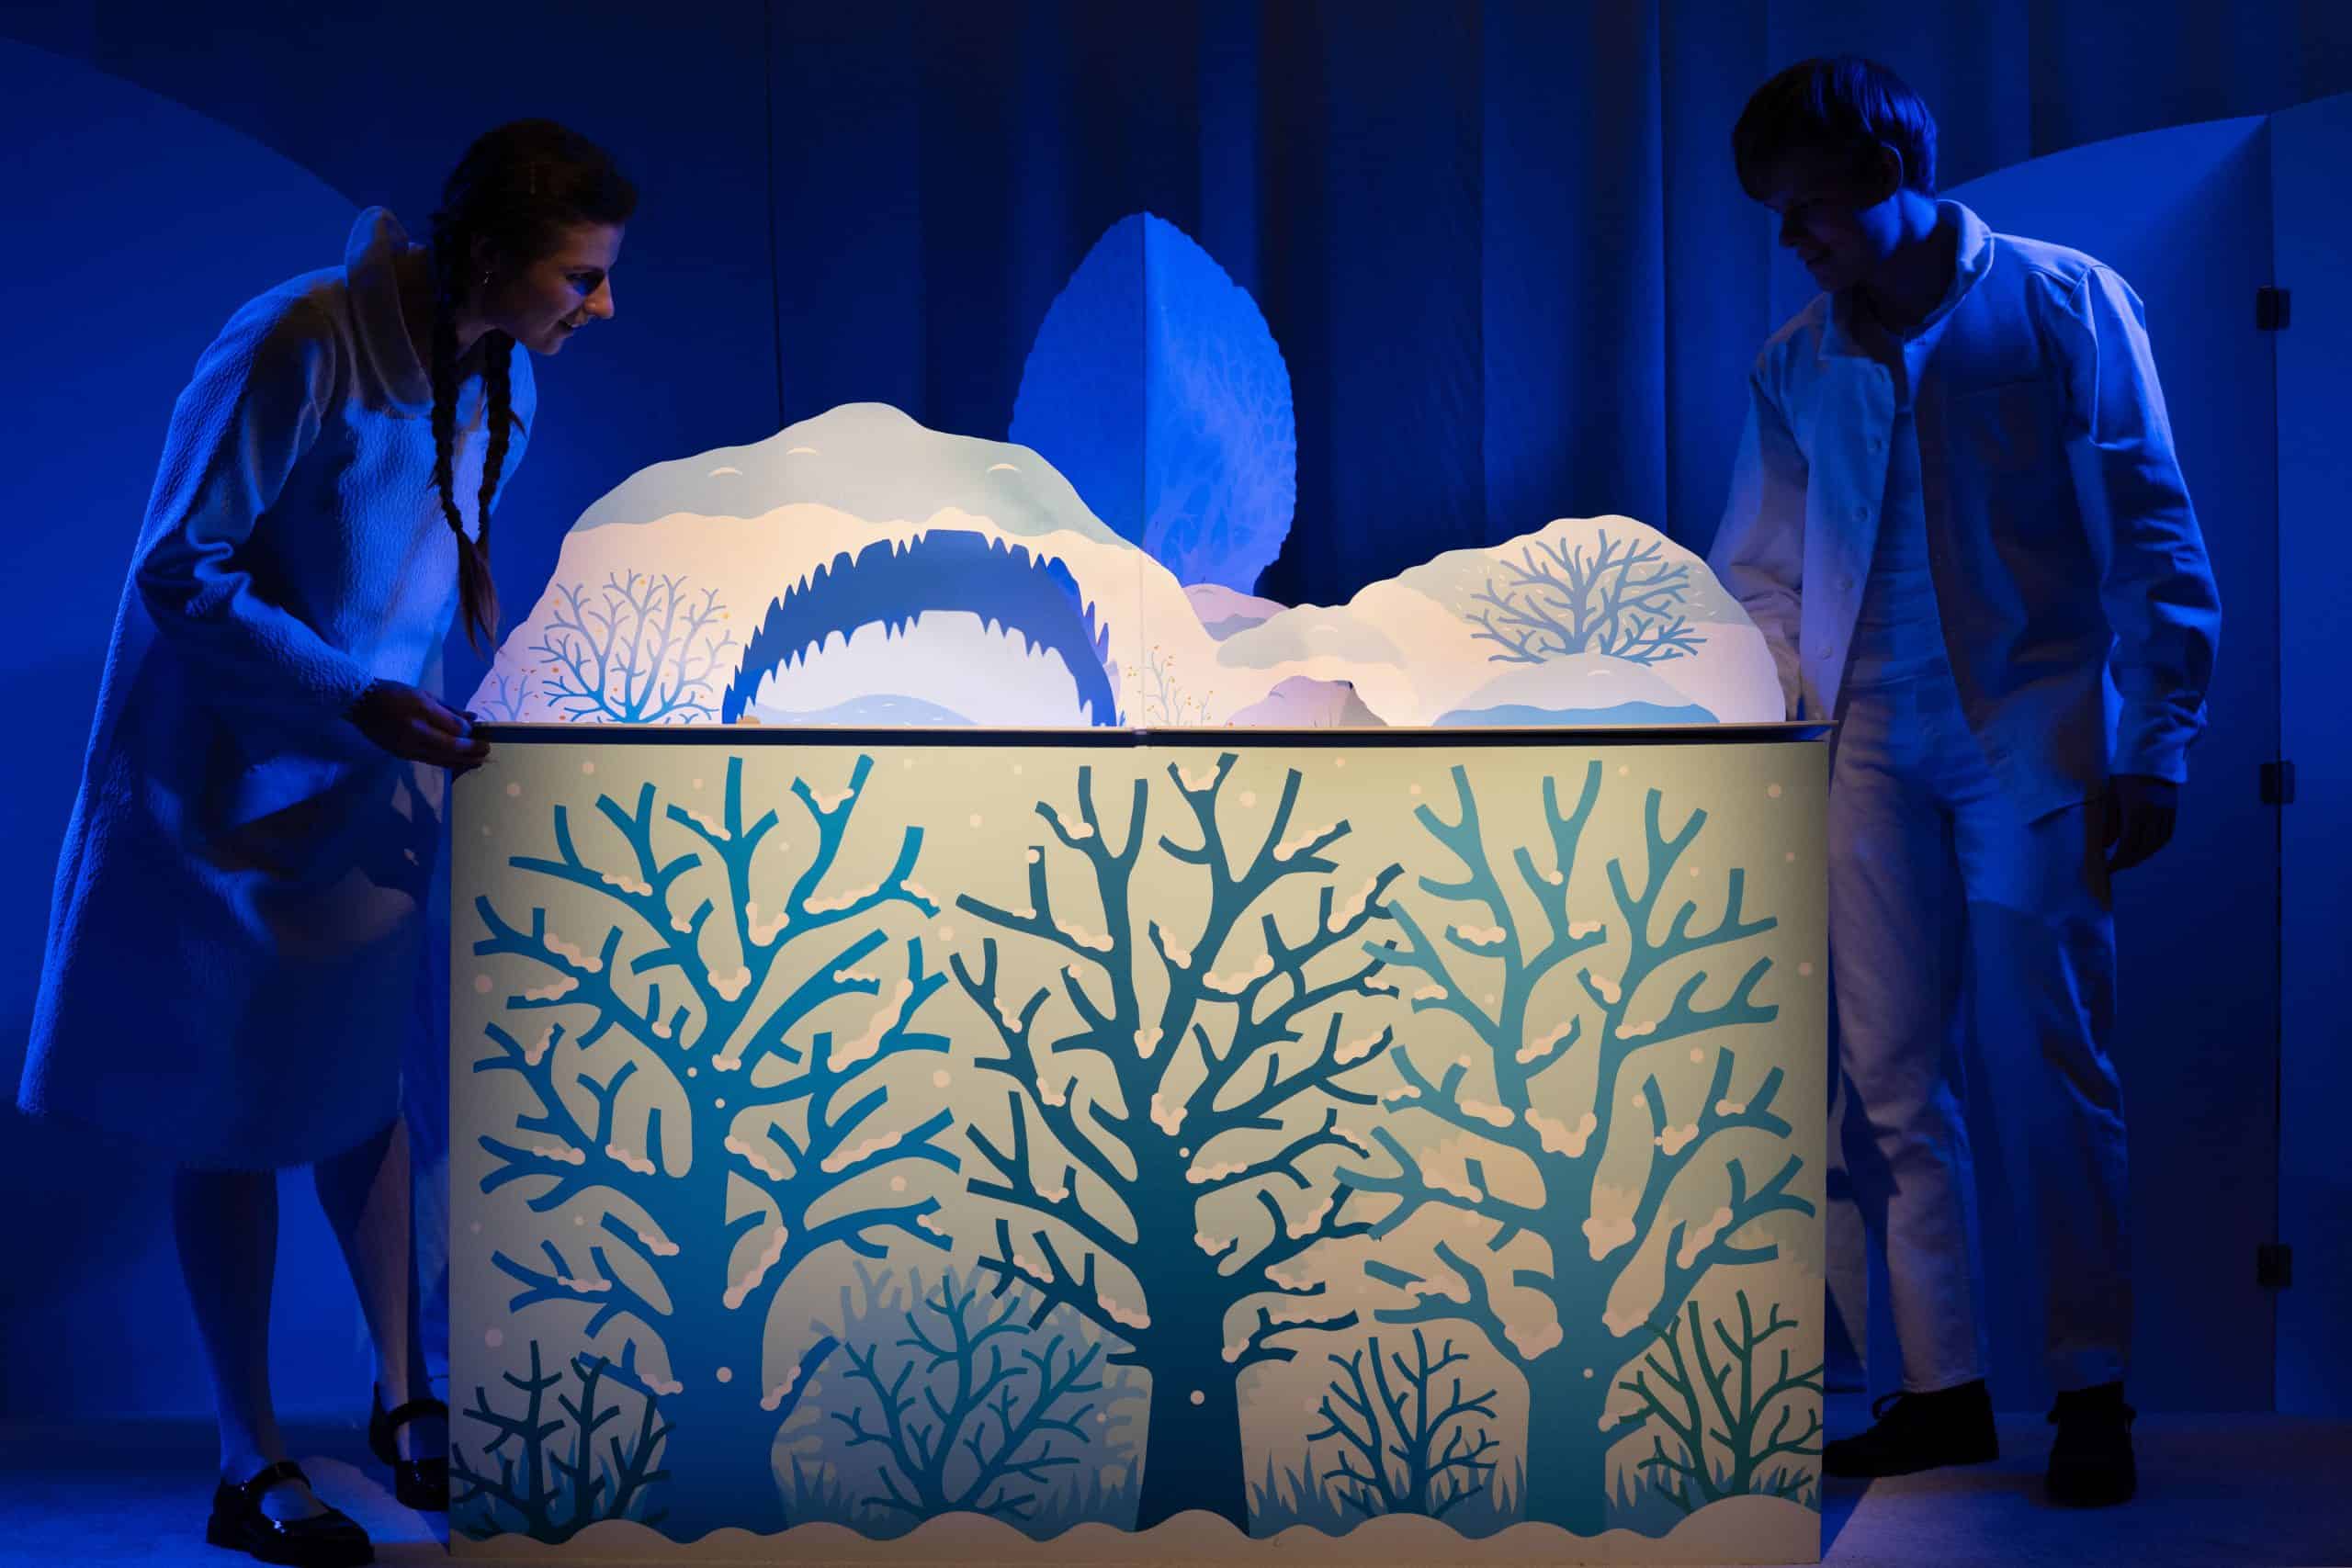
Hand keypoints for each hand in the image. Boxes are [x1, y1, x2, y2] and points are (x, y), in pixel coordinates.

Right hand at [349, 679, 490, 771]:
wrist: (362, 703)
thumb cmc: (395, 693)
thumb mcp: (424, 694)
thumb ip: (450, 709)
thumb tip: (473, 718)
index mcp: (422, 711)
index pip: (454, 728)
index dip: (470, 733)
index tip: (479, 733)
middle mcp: (415, 731)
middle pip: (450, 747)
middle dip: (472, 751)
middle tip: (487, 751)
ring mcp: (407, 746)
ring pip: (441, 759)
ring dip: (463, 762)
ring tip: (479, 762)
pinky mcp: (402, 755)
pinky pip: (429, 761)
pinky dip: (447, 763)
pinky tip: (458, 763)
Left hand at [2102, 773, 2176, 873]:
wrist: (2149, 755)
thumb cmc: (2123, 775)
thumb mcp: (2111, 797)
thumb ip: (2109, 823)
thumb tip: (2106, 846)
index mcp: (2136, 810)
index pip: (2128, 844)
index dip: (2119, 859)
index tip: (2108, 868)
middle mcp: (2154, 814)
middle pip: (2144, 846)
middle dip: (2130, 860)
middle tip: (2118, 867)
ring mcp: (2166, 811)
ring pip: (2158, 842)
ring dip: (2144, 855)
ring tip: (2131, 860)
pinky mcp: (2172, 809)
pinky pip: (2167, 833)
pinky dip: (2156, 845)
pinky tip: (2146, 848)